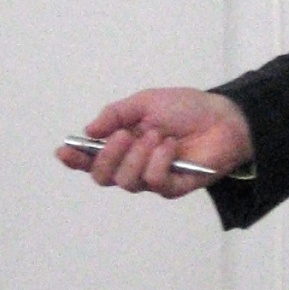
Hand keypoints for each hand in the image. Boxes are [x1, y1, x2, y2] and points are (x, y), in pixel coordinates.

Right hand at [55, 88, 252, 198]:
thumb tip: (89, 130)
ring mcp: (152, 178)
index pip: (91, 159)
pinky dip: (159, 162)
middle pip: (103, 177)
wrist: (224, 117)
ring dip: (138, 156)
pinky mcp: (174, 187)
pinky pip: (154, 183)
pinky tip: (170, 146)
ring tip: (157, 135)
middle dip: (107, 156)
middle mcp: (133, 165)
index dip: (74, 158)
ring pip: (126, 182)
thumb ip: (116, 114)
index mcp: (122, 144)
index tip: (64, 151)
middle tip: (124, 135)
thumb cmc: (185, 109)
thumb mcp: (146, 102)